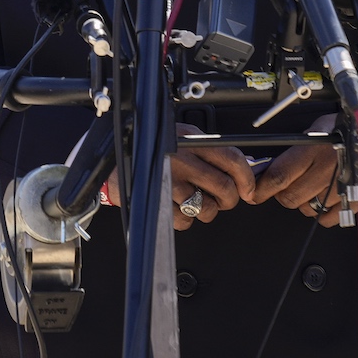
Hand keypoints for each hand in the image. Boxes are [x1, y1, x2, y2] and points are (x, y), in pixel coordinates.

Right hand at [103, 124, 256, 229]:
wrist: (109, 159)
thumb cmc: (147, 147)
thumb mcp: (180, 136)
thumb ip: (209, 149)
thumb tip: (242, 167)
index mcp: (189, 139)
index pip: (232, 159)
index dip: (246, 179)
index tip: (248, 189)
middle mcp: (181, 159)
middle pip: (225, 189)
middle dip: (228, 200)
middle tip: (222, 198)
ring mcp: (169, 182)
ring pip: (208, 209)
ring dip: (206, 210)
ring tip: (193, 200)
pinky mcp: (158, 203)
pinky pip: (185, 221)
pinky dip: (184, 219)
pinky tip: (174, 205)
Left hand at [253, 114, 347, 226]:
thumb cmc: (347, 128)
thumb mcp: (316, 130)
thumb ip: (296, 151)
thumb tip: (273, 167)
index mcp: (313, 150)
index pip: (279, 176)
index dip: (262, 189)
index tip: (254, 193)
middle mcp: (327, 170)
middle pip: (291, 197)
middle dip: (282, 195)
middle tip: (284, 187)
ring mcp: (342, 188)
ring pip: (308, 209)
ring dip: (304, 202)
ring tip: (311, 188)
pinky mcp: (356, 200)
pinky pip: (329, 218)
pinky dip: (323, 213)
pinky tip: (325, 200)